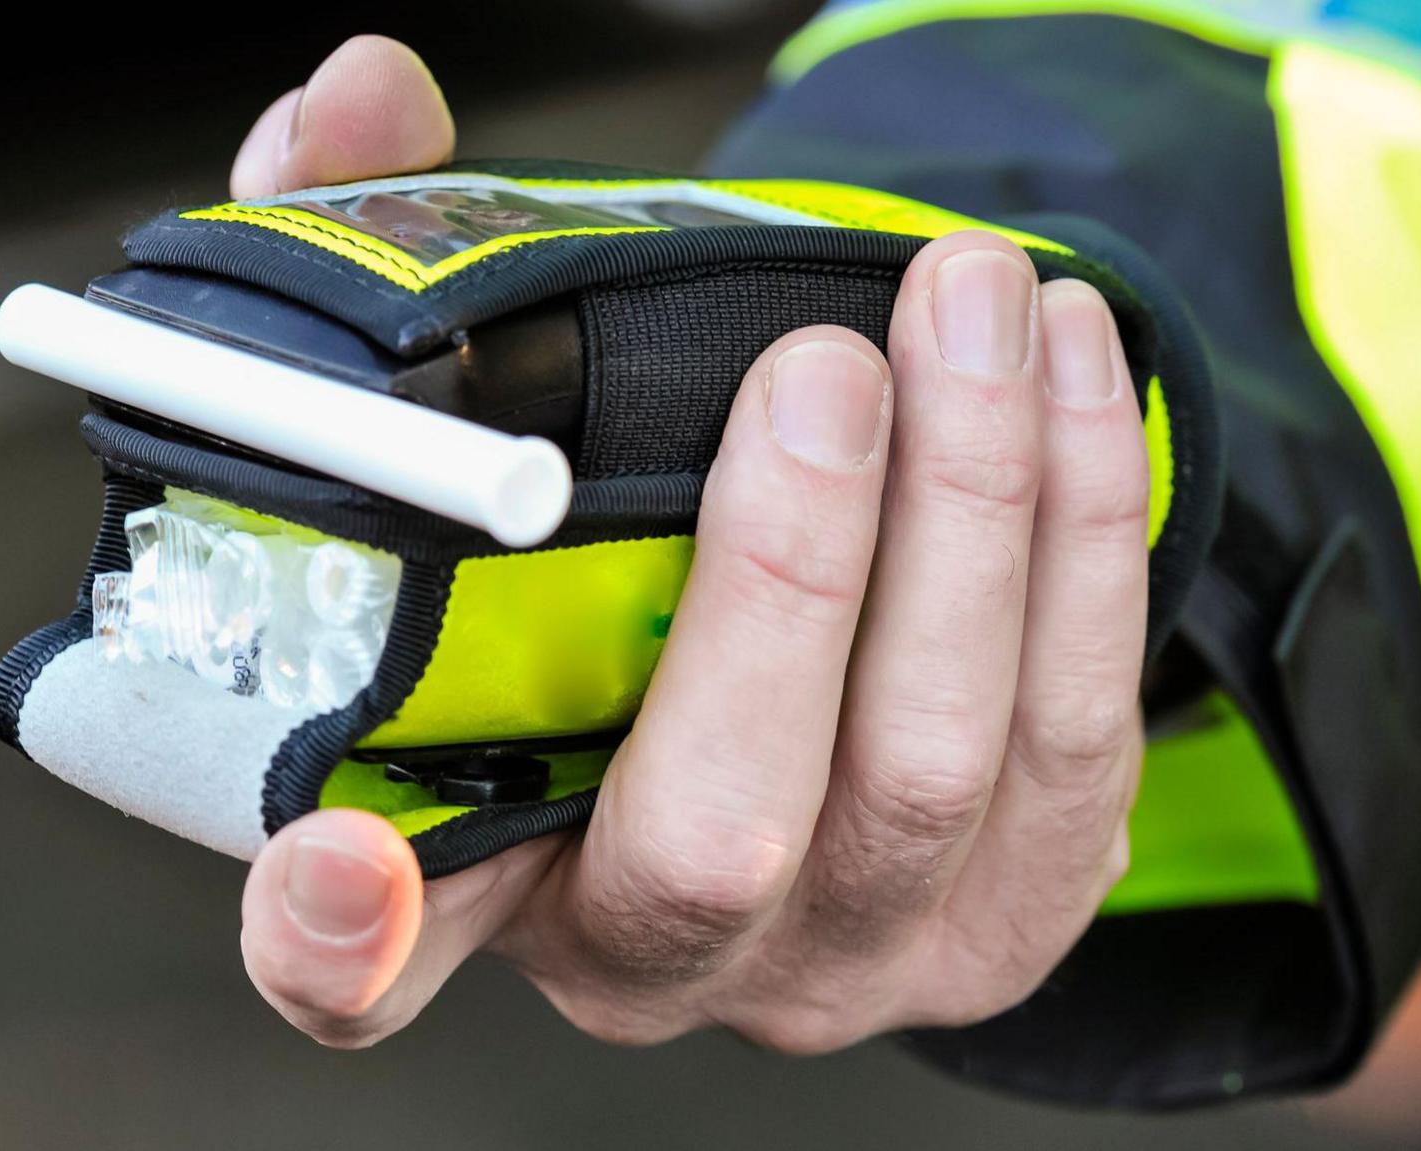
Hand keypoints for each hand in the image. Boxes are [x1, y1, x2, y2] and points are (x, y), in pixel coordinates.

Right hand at [233, 35, 1148, 1052]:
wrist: (804, 648)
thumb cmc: (608, 544)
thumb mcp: (480, 418)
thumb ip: (390, 265)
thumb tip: (361, 94)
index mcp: (475, 869)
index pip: (358, 968)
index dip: (334, 936)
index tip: (346, 859)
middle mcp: (659, 953)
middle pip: (723, 832)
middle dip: (791, 577)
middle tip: (823, 366)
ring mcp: (850, 951)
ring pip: (938, 768)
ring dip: (978, 508)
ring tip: (976, 301)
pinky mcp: (1013, 908)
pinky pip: (1080, 733)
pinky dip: (1086, 534)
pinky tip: (1068, 376)